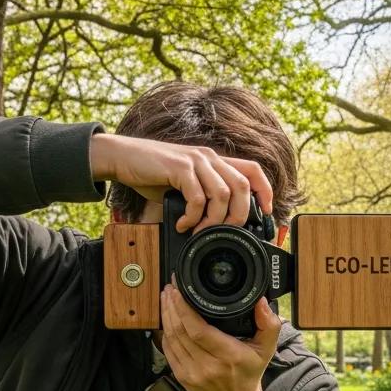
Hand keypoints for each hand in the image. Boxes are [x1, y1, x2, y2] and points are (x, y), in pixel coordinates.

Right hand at [90, 132, 272, 232]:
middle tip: (225, 233)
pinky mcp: (179, 168)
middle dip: (239, 215)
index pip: (252, 170)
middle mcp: (209, 158)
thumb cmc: (153, 173)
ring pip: (223, 194)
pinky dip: (193, 217)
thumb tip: (215, 224)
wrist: (124, 157)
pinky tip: (182, 224)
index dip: (265, 191)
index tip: (267, 212)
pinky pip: (197, 197)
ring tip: (199, 231)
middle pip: (242, 186)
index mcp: (214, 160)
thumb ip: (202, 195)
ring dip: (214, 220)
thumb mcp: (184, 183)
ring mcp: (195, 161)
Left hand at [159, 273, 282, 390]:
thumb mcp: (266, 349)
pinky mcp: (182, 377)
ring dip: (166, 316)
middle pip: (180, 331)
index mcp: (228, 356)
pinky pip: (168, 350)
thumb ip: (268, 324)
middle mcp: (208, 366)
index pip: (198, 330)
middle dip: (172, 306)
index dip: (184, 309)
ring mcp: (192, 373)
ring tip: (166, 298)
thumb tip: (261, 302)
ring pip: (171, 339)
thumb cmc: (248, 373)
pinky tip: (166, 318)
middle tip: (170, 288)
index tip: (179, 291)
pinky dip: (165, 332)